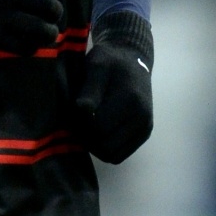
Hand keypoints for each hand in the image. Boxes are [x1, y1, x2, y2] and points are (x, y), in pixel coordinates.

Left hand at [75, 11, 152, 162]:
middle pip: (104, 146)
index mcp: (130, 100)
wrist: (132, 60)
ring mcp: (144, 128)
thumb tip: (82, 111)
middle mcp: (141, 117)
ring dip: (94, 147)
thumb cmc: (110, 61)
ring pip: (111, 155)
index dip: (79, 125)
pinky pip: (119, 155)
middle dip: (85, 138)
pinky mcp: (143, 134)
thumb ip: (89, 89)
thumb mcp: (97, 65)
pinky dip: (105, 149)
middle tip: (75, 123)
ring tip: (86, 128)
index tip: (72, 113)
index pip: (97, 129)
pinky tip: (97, 133)